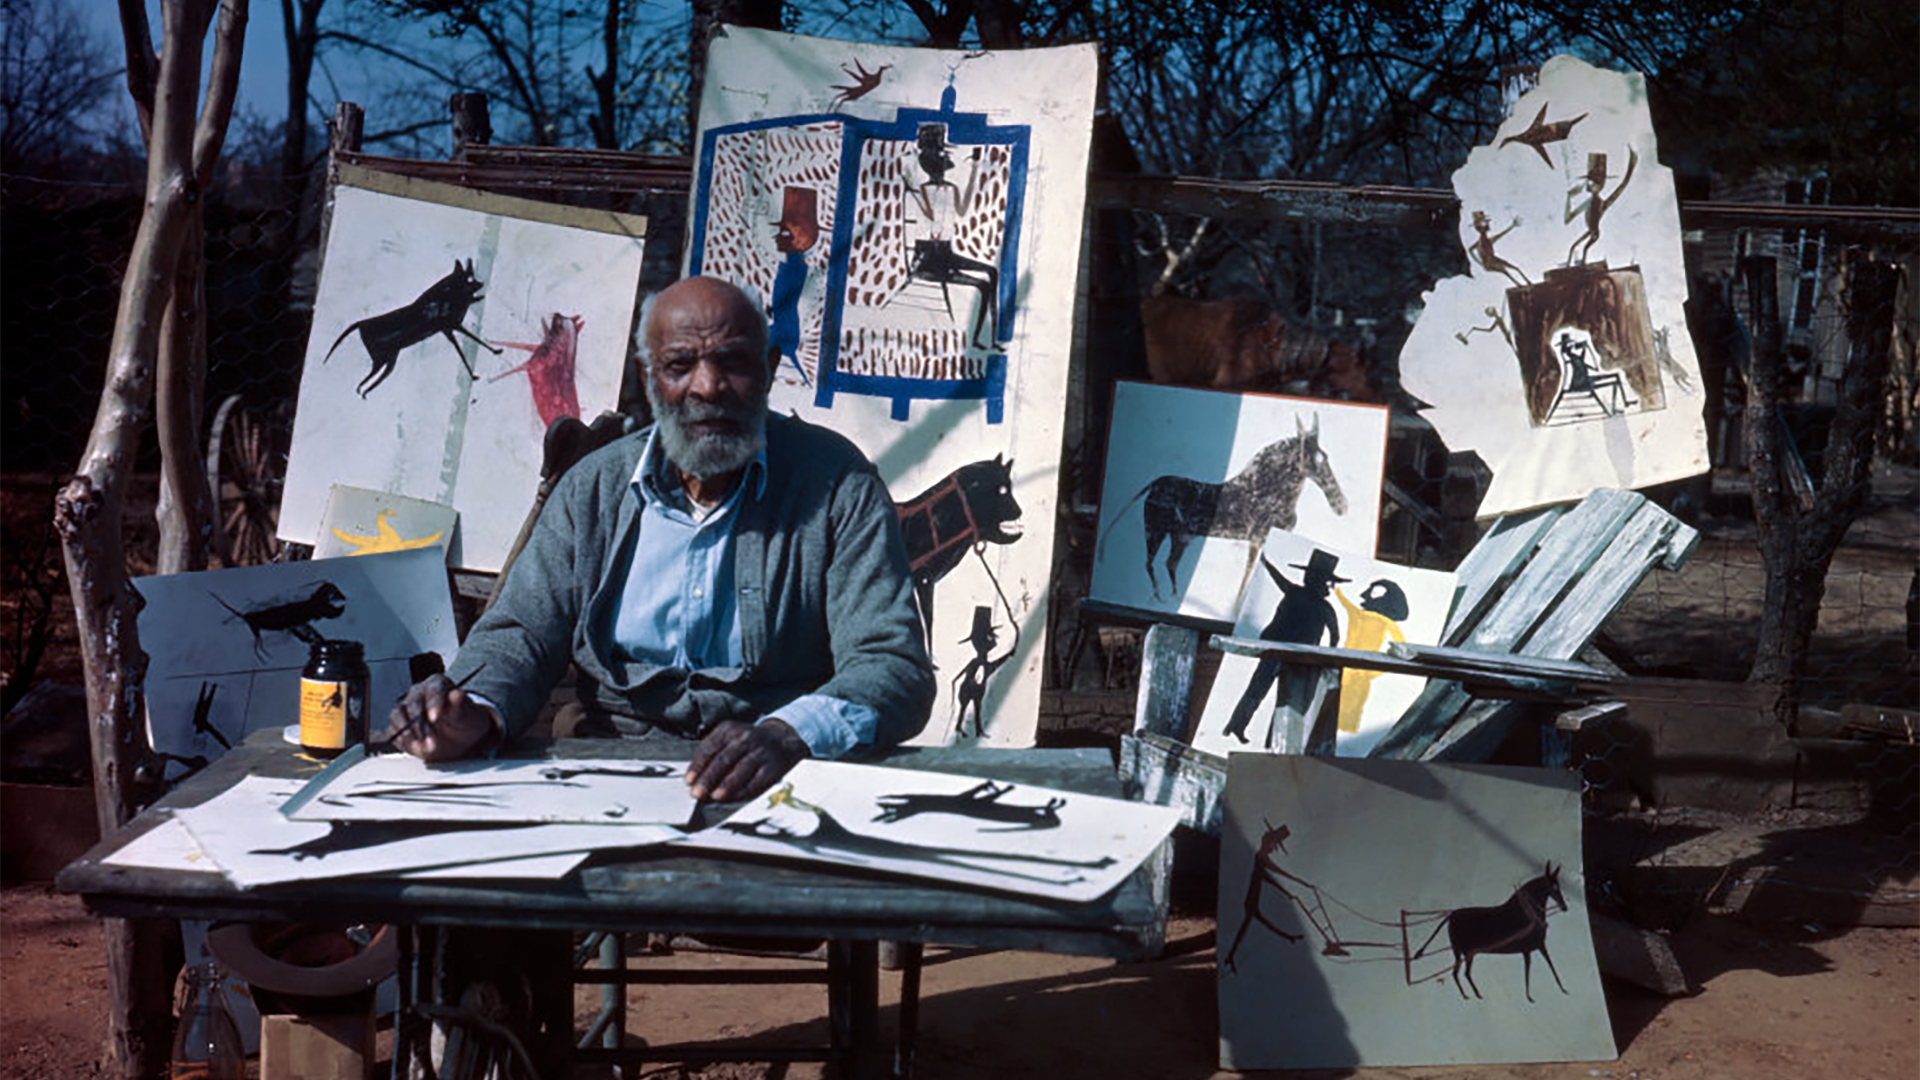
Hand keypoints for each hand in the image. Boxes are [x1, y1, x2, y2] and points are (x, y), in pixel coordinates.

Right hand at [377, 674, 498, 761]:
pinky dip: (401, 740)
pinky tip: (413, 747)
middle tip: (431, 740)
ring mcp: (407, 708)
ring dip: (408, 733)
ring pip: (397, 715)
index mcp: (437, 684)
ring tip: (422, 746)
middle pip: (412, 704)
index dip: (433, 703)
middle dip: (420, 724)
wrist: (459, 735)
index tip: (435, 718)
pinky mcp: (400, 725)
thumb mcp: (466, 714)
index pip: (433, 689)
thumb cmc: (463, 719)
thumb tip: (457, 694)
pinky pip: (393, 731)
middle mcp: (419, 693)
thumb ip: (459, 705)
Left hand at [686, 719, 809, 801]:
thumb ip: (712, 752)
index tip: (689, 781)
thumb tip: (695, 777)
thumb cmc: (747, 742)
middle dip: (708, 778)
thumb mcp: (729, 737)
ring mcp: (760, 751)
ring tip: (715, 796)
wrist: (781, 738)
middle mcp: (745, 738)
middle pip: (723, 760)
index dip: (698, 766)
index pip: (709, 748)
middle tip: (698, 793)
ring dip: (726, 784)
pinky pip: (756, 780)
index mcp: (729, 730)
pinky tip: (734, 797)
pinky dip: (744, 790)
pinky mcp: (772, 765)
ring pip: (741, 769)